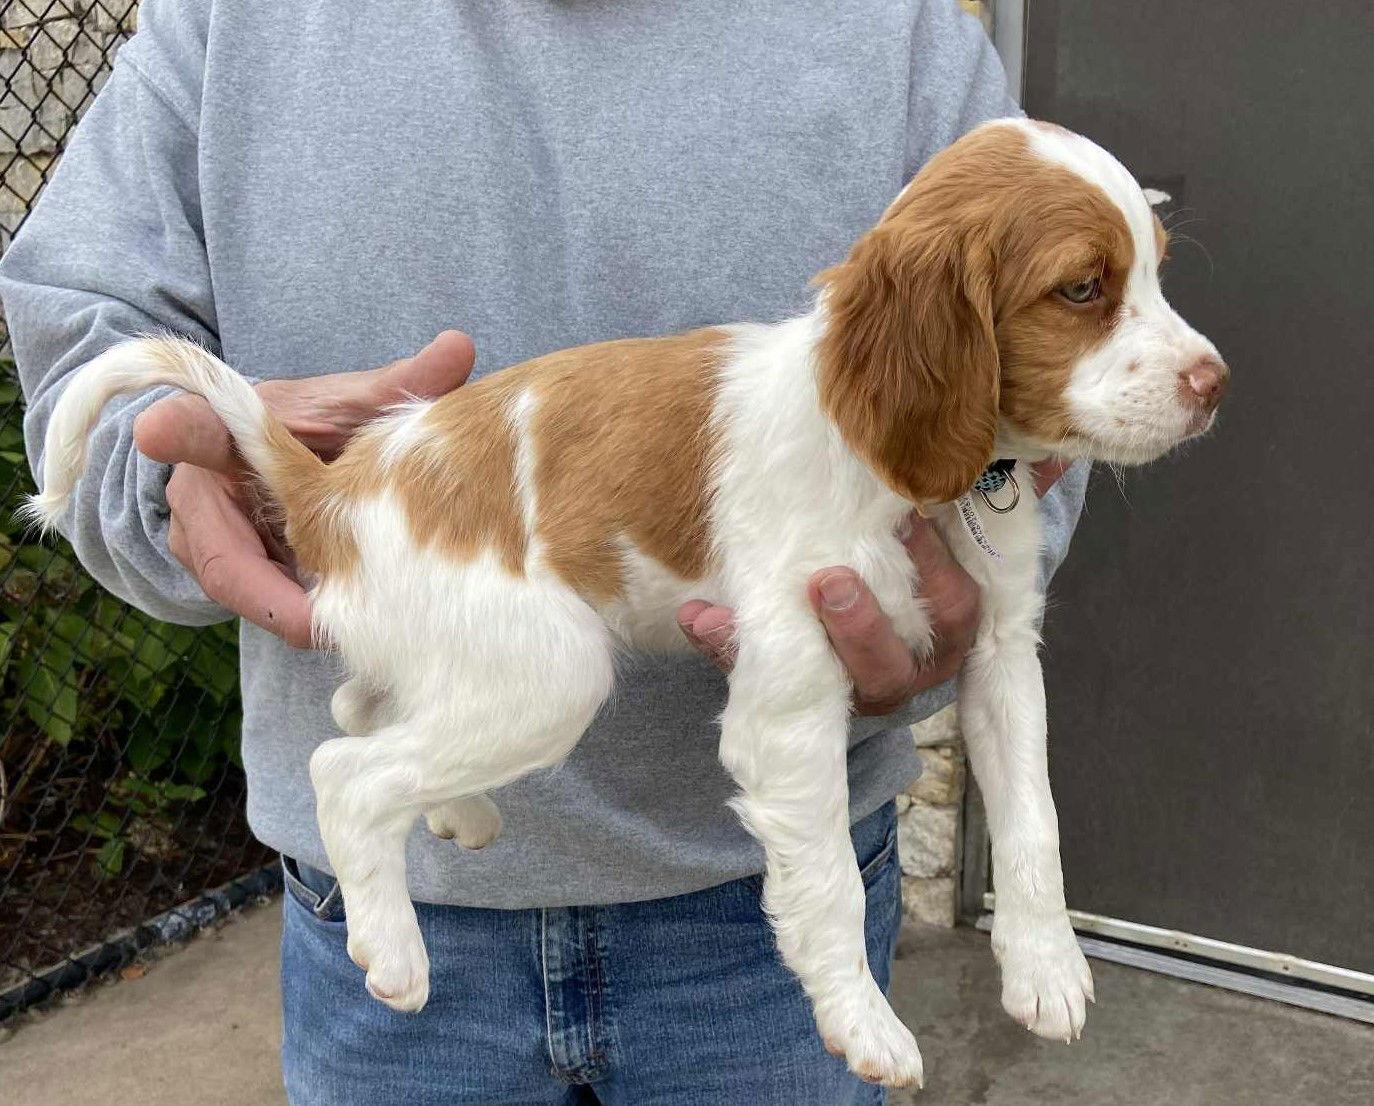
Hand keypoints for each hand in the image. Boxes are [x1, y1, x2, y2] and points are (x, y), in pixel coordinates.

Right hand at [133, 331, 475, 646]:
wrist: (278, 460)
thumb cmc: (312, 427)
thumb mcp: (351, 404)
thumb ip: (399, 384)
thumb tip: (460, 346)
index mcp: (221, 428)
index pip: (196, 425)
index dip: (177, 429)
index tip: (156, 430)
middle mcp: (198, 489)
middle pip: (223, 557)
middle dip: (275, 597)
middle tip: (322, 624)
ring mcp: (200, 539)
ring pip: (244, 591)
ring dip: (295, 612)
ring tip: (355, 626)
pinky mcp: (221, 574)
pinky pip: (259, 604)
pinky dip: (303, 614)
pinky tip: (354, 622)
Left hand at [678, 460, 1069, 713]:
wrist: (838, 612)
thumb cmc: (903, 555)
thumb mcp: (945, 525)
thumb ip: (988, 492)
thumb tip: (1050, 449)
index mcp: (945, 630)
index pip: (953, 612)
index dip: (935, 574)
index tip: (909, 520)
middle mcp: (901, 668)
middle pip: (893, 667)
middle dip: (861, 627)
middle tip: (829, 581)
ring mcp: (844, 685)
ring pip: (830, 682)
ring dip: (797, 639)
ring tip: (771, 596)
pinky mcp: (787, 682)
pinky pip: (757, 673)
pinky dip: (725, 644)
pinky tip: (701, 614)